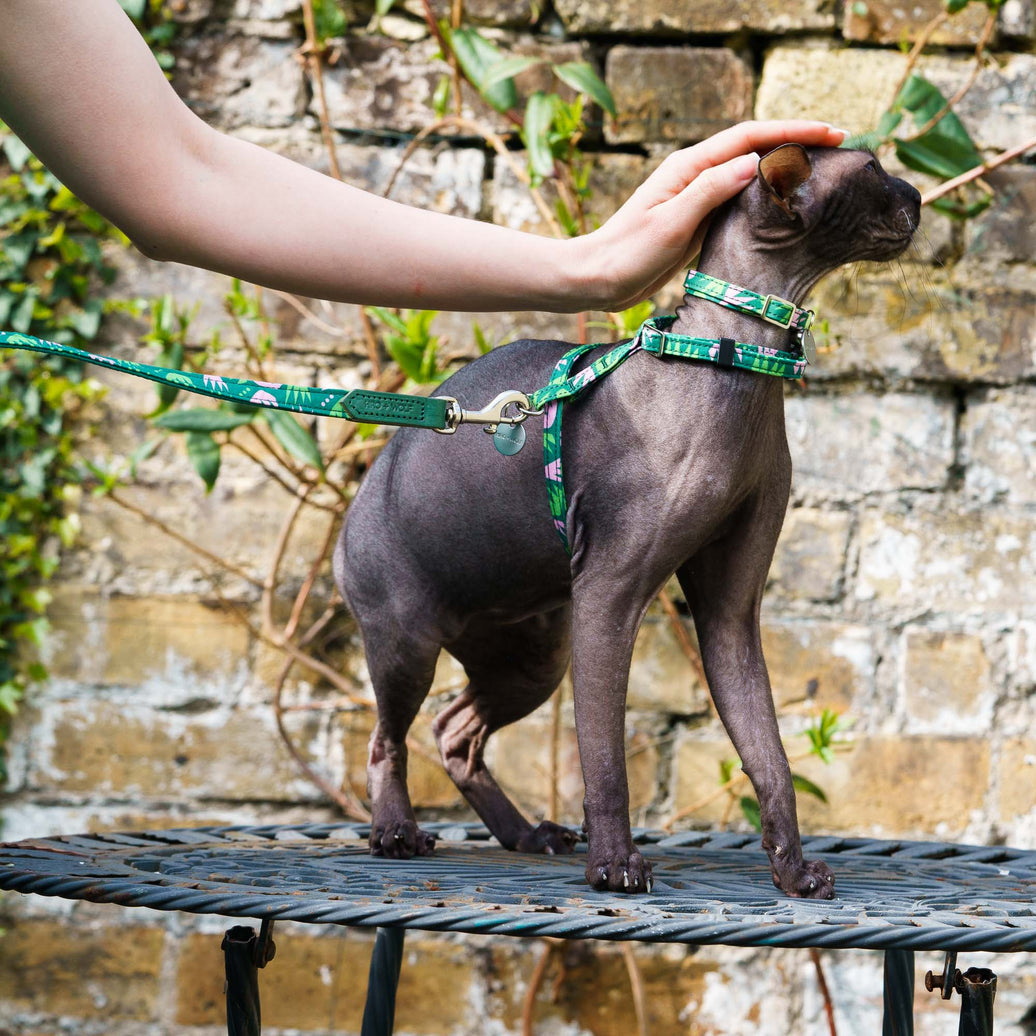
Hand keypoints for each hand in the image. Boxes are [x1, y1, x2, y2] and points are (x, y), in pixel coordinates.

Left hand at [569, 120, 847, 312]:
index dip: (793, 132)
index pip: (749, 138)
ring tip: (824, 171)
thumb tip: (753, 164)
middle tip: (841, 148)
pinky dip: (767, 196)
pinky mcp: (698, 220)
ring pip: (751, 173)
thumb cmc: (627, 252)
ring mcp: (697, 197)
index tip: (832, 134)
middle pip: (755, 148)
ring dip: (785, 167)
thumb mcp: (670, 223)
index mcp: (689, 167)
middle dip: (797, 142)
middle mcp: (695, 175)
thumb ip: (709, 191)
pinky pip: (740, 200)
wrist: (598, 278)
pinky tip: (786, 205)